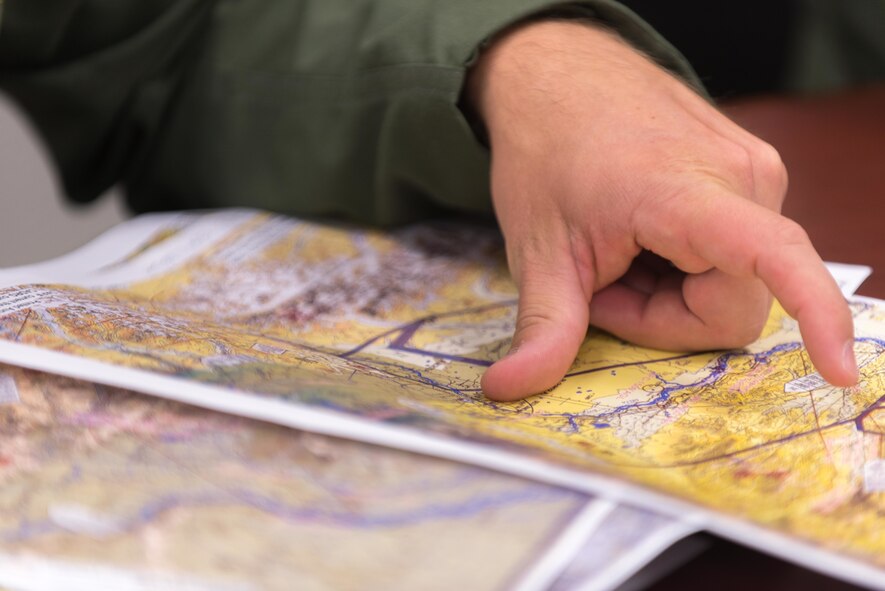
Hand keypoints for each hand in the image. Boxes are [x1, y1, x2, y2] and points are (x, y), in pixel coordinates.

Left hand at [466, 21, 856, 400]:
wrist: (555, 75)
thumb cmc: (546, 153)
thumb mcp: (538, 250)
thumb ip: (543, 326)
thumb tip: (510, 389)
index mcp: (688, 191)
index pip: (775, 257)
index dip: (817, 317)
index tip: (839, 371)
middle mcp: (744, 176)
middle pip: (732, 307)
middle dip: (661, 317)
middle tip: (603, 282)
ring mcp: (753, 171)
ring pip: (732, 286)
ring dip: (670, 292)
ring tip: (618, 252)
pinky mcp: (749, 173)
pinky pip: (732, 255)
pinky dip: (682, 267)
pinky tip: (641, 239)